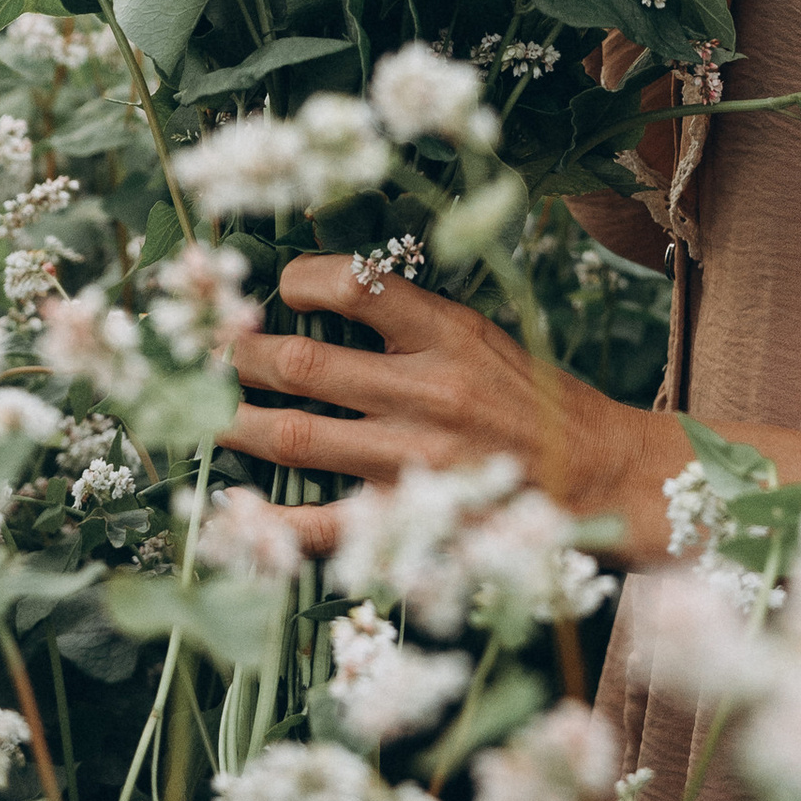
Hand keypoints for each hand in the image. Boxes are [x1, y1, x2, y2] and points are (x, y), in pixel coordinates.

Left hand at [225, 257, 689, 566]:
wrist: (600, 480)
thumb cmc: (534, 402)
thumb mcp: (487, 336)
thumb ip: (413, 321)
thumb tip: (326, 295)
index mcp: (449, 334)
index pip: (354, 285)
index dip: (297, 279)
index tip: (278, 286)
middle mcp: (426, 392)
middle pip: (301, 363)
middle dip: (238, 353)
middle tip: (207, 349)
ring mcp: (412, 461)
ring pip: (295, 435)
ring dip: (234, 421)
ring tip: (201, 411)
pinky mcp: (410, 520)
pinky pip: (320, 522)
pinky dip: (267, 519)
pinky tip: (229, 507)